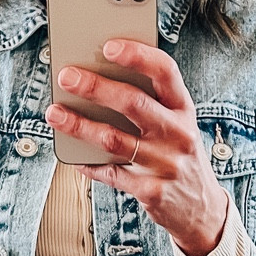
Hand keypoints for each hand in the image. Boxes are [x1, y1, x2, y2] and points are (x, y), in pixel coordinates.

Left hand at [45, 39, 230, 255]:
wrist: (202, 208)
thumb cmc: (179, 156)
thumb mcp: (177, 125)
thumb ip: (151, 103)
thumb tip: (99, 77)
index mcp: (184, 109)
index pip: (166, 72)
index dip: (138, 56)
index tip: (109, 46)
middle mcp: (179, 134)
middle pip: (133, 103)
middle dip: (95, 87)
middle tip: (67, 77)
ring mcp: (166, 164)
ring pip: (115, 139)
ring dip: (79, 125)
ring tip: (54, 113)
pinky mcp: (152, 191)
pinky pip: (111, 173)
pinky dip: (89, 164)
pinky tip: (74, 156)